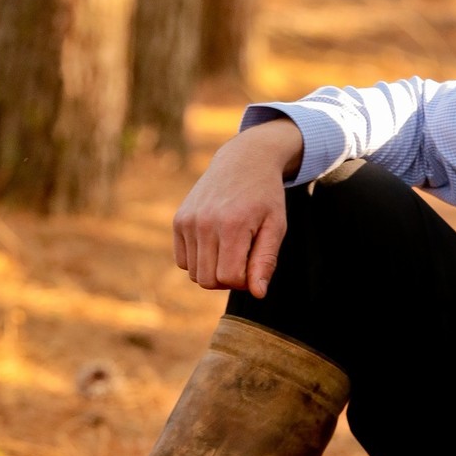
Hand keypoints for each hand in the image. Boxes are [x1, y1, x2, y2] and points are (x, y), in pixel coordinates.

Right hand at [173, 117, 303, 296]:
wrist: (244, 161)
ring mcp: (187, 221)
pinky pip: (182, 261)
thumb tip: (257, 294)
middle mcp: (204, 223)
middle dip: (228, 280)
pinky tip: (215, 244)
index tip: (255, 264)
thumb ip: (265, 261)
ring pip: (194, 274)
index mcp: (232, 225)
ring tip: (231, 250)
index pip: (230, 278)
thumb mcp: (276, 226)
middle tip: (244, 259)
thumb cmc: (265, 196)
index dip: (245, 281)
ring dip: (213, 271)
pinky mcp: (178, 220)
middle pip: (208, 280)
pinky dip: (198, 261)